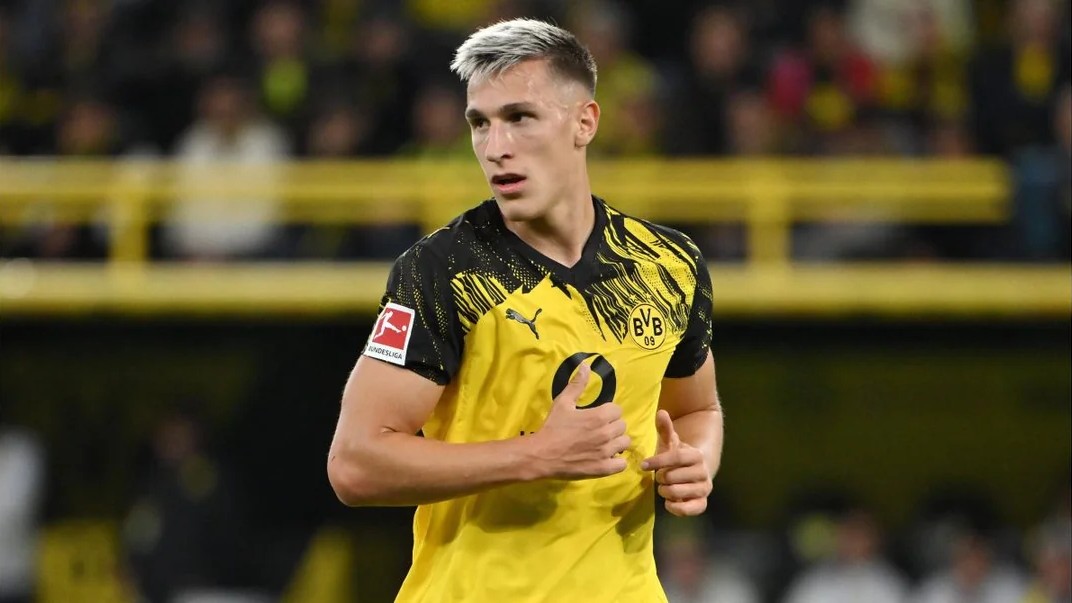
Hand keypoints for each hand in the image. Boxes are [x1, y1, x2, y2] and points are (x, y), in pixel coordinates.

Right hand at [529, 363, 630, 479]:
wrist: (542, 454)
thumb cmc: (553, 427)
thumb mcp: (563, 402)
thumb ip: (577, 384)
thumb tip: (586, 365)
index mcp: (599, 416)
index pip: (617, 410)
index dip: (609, 412)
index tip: (599, 416)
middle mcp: (606, 433)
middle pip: (622, 426)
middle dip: (613, 426)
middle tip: (600, 430)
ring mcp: (606, 452)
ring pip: (625, 443)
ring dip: (616, 442)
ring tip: (604, 444)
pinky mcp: (603, 468)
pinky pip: (621, 464)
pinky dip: (617, 461)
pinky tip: (607, 458)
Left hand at [642, 409, 710, 515]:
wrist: (694, 473)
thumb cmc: (677, 457)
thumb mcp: (671, 442)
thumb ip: (666, 428)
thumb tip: (661, 412)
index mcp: (696, 455)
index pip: (675, 457)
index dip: (657, 461)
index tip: (643, 465)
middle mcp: (703, 472)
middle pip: (672, 476)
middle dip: (660, 477)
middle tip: (659, 476)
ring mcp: (704, 489)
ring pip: (676, 492)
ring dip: (664, 491)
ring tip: (663, 487)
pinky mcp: (702, 503)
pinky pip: (689, 510)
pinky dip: (675, 508)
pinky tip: (669, 502)